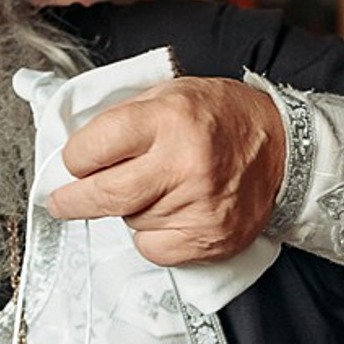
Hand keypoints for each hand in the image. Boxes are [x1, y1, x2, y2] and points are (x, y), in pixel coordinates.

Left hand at [46, 78, 285, 267]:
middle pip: (103, 195)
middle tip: (61, 202)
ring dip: (127, 209)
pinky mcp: (208, 238)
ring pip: (128, 221)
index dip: (75, 158)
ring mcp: (198, 206)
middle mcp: (184, 163)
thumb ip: (122, 120)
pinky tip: (167, 212)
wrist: (281, 146)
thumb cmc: (222, 118)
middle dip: (71, 201)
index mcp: (169, 119)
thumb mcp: (169, 94)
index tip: (74, 163)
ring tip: (157, 187)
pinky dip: (149, 235)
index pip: (93, 148)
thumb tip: (75, 154)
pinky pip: (152, 248)